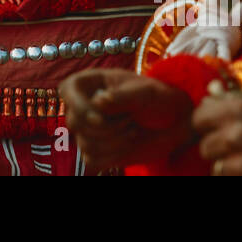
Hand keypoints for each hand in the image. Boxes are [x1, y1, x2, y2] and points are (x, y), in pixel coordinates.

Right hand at [59, 68, 193, 170]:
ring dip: (114, 142)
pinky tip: (128, 145)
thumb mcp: (146, 93)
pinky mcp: (95, 150)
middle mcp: (84, 104)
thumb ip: (123, 97)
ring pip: (85, 143)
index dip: (79, 106)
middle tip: (131, 120)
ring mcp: (88, 129)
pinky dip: (112, 156)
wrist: (174, 123)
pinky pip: (91, 159)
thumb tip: (99, 102)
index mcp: (91, 82)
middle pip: (76, 122)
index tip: (101, 117)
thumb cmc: (159, 99)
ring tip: (133, 130)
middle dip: (107, 128)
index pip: (67, 90)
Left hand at [193, 90, 241, 174]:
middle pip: (205, 147)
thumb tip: (209, 93)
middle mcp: (237, 135)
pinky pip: (231, 178)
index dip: (206, 123)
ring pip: (217, 168)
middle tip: (233, 145)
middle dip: (216, 146)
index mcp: (240, 109)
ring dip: (227, 165)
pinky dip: (240, 175)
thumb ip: (235, 98)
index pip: (199, 118)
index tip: (214, 126)